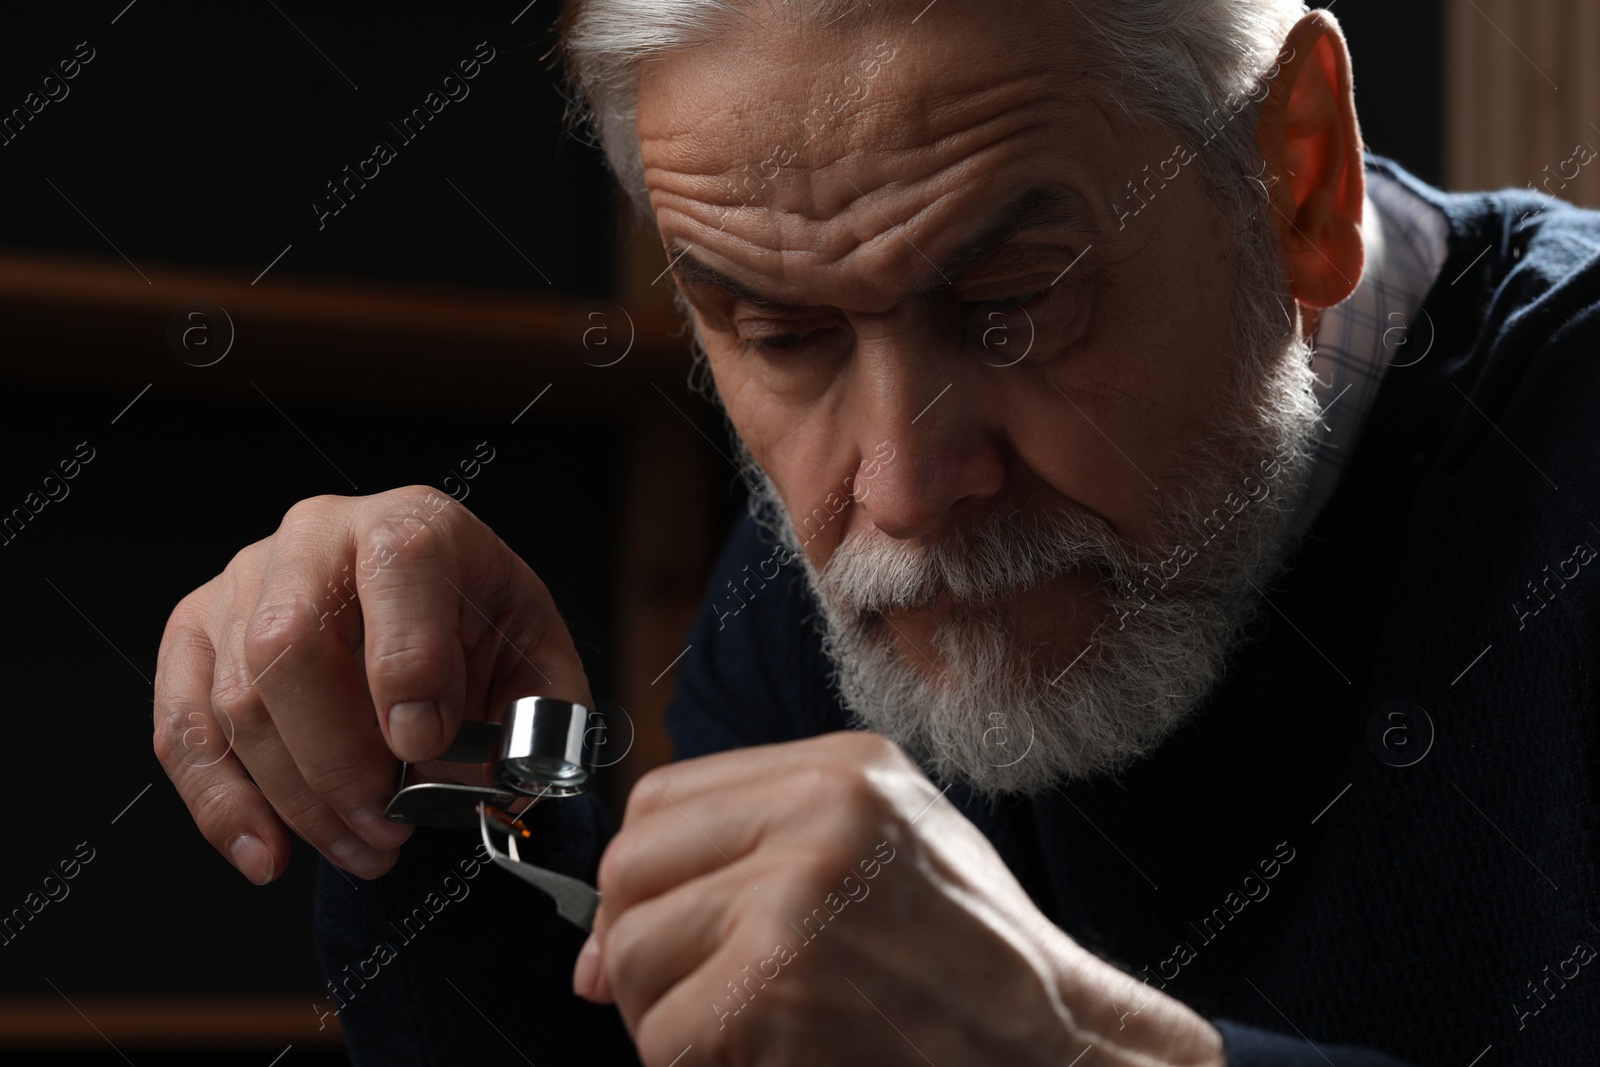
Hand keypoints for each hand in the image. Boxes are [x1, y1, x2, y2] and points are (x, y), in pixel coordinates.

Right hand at [153, 486, 592, 882]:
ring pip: (238, 701)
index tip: (422, 744)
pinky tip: (269, 855)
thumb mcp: (539, 663)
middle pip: (290, 645)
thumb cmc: (485, 637)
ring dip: (300, 800)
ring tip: (366, 849)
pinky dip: (221, 806)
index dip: (405, 660)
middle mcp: (318, 536)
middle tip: (391, 828)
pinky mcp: (196, 635)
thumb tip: (475, 780)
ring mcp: (245, 582)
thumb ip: (533, 718)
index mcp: (413, 523)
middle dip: (339, 761)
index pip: (396, 566)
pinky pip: (184, 729)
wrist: (437, 618)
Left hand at [574, 731, 1224, 1066]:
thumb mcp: (887, 850)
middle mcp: (817, 821)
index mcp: (843, 771)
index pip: (661, 797)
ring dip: (663, 1013)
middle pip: (631, 870)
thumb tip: (602, 933)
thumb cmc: (975, 963)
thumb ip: (757, 850)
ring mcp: (793, 906)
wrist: (1056, 1053)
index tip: (649, 924)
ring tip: (741, 1030)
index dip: (641, 873)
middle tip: (687, 994)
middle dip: (635, 946)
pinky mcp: (772, 996)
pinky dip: (692, 1064)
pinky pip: (664, 1036)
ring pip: (632, 955)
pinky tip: (761, 1061)